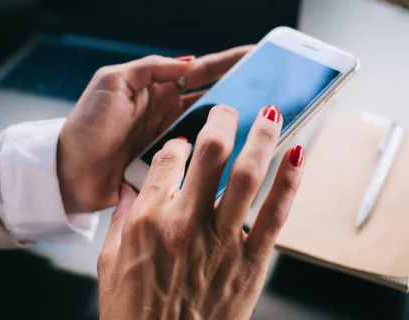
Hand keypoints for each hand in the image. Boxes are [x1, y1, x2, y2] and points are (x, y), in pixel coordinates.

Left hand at [57, 46, 250, 212]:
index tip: (258, 54)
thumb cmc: (85, 125)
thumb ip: (148, 69)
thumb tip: (187, 61)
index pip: (201, 71)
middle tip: (274, 84)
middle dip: (243, 88)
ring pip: (213, 125)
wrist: (68, 173)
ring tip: (267, 115)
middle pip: (214, 96)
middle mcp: (170, 111)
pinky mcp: (171, 163)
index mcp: (157, 87)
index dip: (229, 62)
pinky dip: (222, 150)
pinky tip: (242, 149)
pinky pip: (202, 154)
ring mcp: (173, 138)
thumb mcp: (111, 83)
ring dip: (237, 120)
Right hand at [97, 104, 304, 318]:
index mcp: (148, 219)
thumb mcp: (110, 263)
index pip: (168, 159)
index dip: (179, 144)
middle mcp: (185, 222)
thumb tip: (130, 186)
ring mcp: (221, 241)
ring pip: (247, 175)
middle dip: (222, 120)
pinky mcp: (250, 262)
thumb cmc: (134, 313)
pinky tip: (298, 155)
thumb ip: (122, 218)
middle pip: (211, 152)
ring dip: (262, 137)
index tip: (185, 145)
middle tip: (229, 110)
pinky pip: (275, 214)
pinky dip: (290, 181)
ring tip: (270, 113)